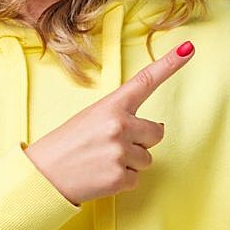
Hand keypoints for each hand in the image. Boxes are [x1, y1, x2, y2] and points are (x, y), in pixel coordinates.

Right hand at [24, 42, 195, 206]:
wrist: (41, 176)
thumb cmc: (66, 145)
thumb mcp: (90, 118)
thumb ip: (122, 118)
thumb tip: (158, 128)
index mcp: (111, 106)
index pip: (145, 81)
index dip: (169, 64)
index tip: (188, 49)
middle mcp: (119, 125)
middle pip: (157, 133)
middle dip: (141, 141)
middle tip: (111, 146)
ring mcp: (121, 151)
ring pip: (147, 158)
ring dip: (130, 162)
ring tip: (101, 162)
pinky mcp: (120, 177)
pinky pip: (137, 179)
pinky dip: (122, 180)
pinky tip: (101, 176)